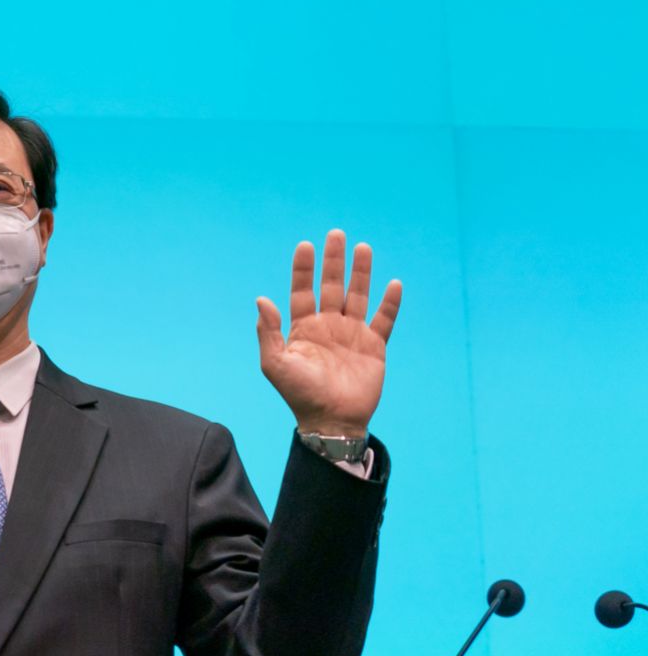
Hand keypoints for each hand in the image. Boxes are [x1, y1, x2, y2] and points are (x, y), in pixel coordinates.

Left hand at [255, 229, 402, 436]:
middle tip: (336, 234)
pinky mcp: (374, 346)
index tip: (305, 245)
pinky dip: (390, 303)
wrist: (331, 420)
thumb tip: (262, 299)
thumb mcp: (275, 364)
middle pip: (332, 286)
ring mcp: (352, 334)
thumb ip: (269, 332)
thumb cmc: (299, 394)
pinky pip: (384, 320)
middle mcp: (328, 326)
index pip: (302, 290)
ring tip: (363, 247)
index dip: (303, 269)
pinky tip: (393, 284)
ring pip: (358, 296)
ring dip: (361, 272)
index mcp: (303, 328)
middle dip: (334, 261)